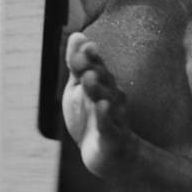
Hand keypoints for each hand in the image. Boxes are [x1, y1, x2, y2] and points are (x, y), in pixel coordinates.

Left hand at [62, 33, 137, 178]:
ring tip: (88, 79)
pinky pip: (110, 126)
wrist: (107, 156)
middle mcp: (111, 98)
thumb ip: (77, 65)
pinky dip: (106, 117)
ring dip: (98, 89)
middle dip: (94, 69)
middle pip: (104, 82)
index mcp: (103, 86)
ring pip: (108, 102)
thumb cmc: (92, 118)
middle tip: (82, 59)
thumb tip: (77, 35)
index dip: (92, 57)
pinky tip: (102, 107)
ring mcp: (114, 118)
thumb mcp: (79, 90)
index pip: (98, 67)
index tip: (85, 46)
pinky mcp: (114, 137)